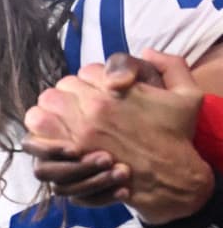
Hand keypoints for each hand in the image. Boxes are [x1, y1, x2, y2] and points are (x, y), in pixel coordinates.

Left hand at [25, 50, 212, 222]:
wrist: (170, 176)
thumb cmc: (177, 136)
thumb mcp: (188, 95)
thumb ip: (170, 65)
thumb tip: (146, 51)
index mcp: (117, 91)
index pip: (85, 72)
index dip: (90, 81)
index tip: (98, 93)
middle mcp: (94, 109)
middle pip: (59, 89)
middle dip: (66, 95)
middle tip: (74, 106)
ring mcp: (78, 133)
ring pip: (43, 109)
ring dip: (48, 113)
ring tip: (59, 121)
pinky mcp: (69, 157)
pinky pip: (38, 137)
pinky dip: (41, 136)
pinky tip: (52, 139)